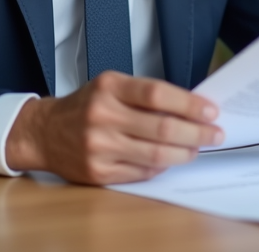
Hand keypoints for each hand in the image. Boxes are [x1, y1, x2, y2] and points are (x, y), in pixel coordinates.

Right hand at [4, 71, 223, 184]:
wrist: (45, 132)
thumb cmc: (85, 106)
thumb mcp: (110, 86)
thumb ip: (145, 94)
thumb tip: (190, 107)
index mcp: (108, 88)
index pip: (157, 94)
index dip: (189, 104)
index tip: (210, 110)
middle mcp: (103, 116)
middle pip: (162, 128)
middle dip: (196, 132)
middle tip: (214, 133)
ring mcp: (100, 146)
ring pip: (155, 154)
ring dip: (184, 153)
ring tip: (196, 148)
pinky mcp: (99, 171)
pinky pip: (141, 172)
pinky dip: (161, 167)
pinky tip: (169, 160)